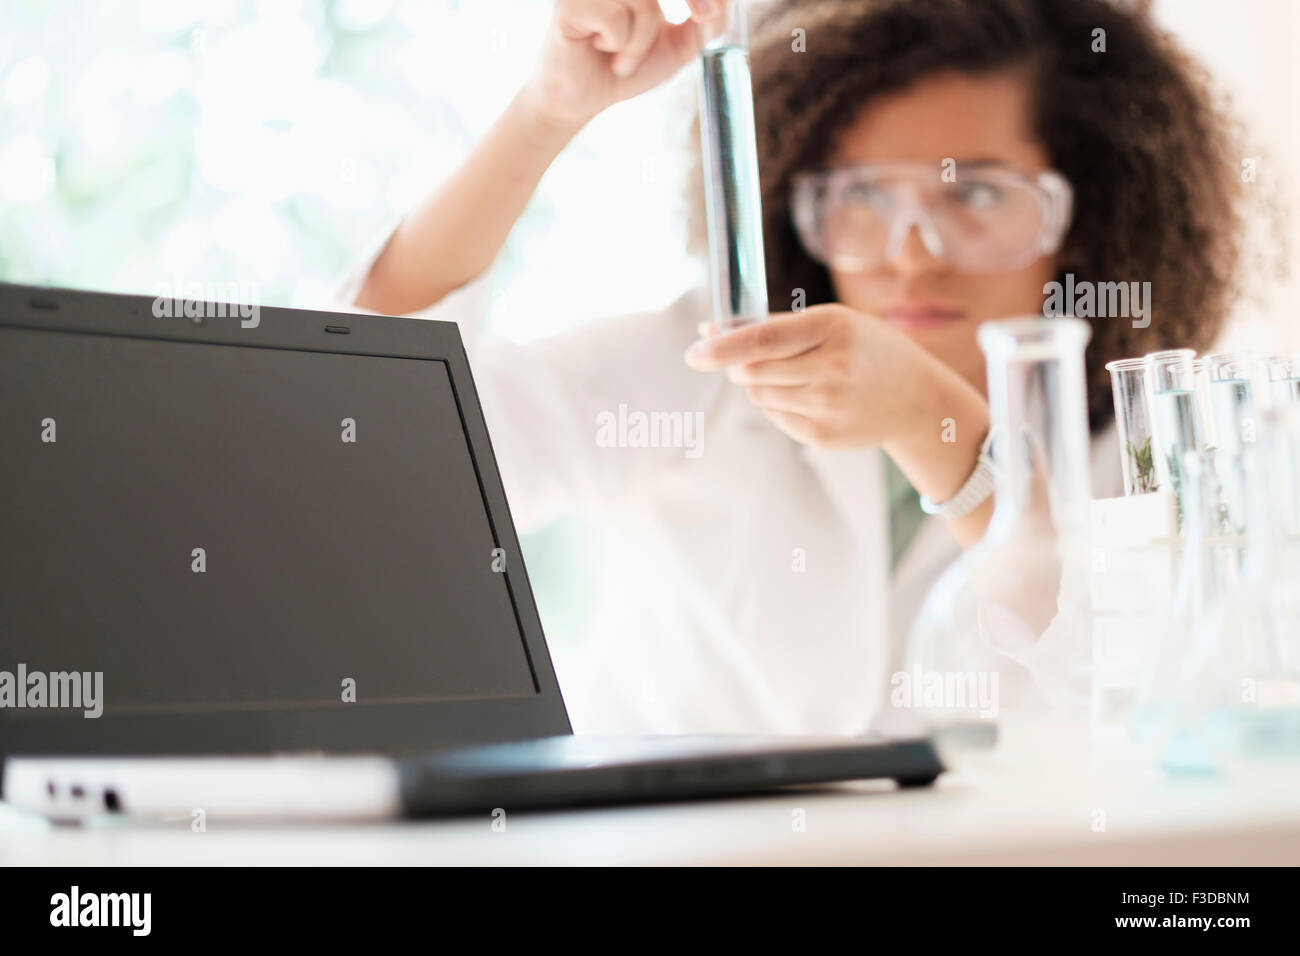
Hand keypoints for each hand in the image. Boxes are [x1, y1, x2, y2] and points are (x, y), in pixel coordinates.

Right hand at [521, 0, 723, 129]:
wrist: (584, 98)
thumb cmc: (627, 66)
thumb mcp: (678, 45)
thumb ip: (707, 22)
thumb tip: (725, 3)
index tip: (714, 9)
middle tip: (704, 17)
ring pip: (643, 0)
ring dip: (643, 38)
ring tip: (624, 58)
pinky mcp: (569, 3)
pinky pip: (616, 18)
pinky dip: (620, 45)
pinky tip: (601, 51)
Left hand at [684, 304, 949, 448]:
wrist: (916, 398)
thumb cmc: (864, 349)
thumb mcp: (830, 322)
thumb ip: (770, 325)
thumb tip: (707, 331)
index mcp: (833, 327)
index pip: (762, 340)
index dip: (721, 348)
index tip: (694, 352)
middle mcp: (832, 367)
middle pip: (752, 372)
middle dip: (737, 366)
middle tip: (745, 360)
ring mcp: (829, 406)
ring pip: (759, 395)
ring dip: (760, 385)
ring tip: (797, 377)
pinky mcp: (823, 435)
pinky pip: (775, 417)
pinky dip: (778, 405)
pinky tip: (811, 398)